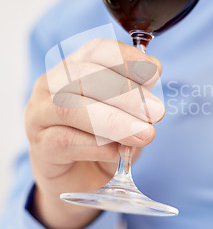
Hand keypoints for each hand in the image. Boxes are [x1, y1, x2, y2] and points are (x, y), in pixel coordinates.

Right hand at [24, 38, 163, 228]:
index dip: (126, 58)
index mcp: (75, 66)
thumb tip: (153, 70)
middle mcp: (51, 84)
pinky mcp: (39, 146)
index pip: (97, 50)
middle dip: (125, 93)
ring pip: (70, 108)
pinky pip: (64, 141)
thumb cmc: (104, 137)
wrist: (81, 178)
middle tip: (156, 112)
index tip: (153, 73)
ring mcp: (40, 114)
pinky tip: (117, 152)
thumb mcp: (127, 112)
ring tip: (144, 134)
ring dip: (113, 121)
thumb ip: (137, 91)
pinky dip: (95, 146)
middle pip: (84, 77)